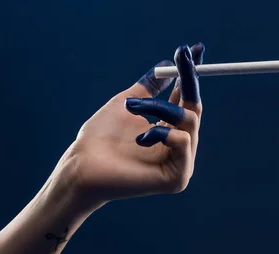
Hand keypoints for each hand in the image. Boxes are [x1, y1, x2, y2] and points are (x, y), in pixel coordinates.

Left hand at [59, 43, 204, 208]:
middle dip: (188, 79)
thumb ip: (149, 87)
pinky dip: (162, 133)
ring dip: (159, 108)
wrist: (83, 165)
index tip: (195, 50)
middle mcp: (178, 148)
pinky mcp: (178, 179)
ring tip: (132, 108)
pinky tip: (139, 140)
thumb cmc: (100, 139)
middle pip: (195, 108)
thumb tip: (168, 65)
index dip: (191, 76)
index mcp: (168, 132)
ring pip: (188, 121)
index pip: (186, 101)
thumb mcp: (126, 103)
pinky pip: (183, 141)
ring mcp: (181, 164)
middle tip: (180, 57)